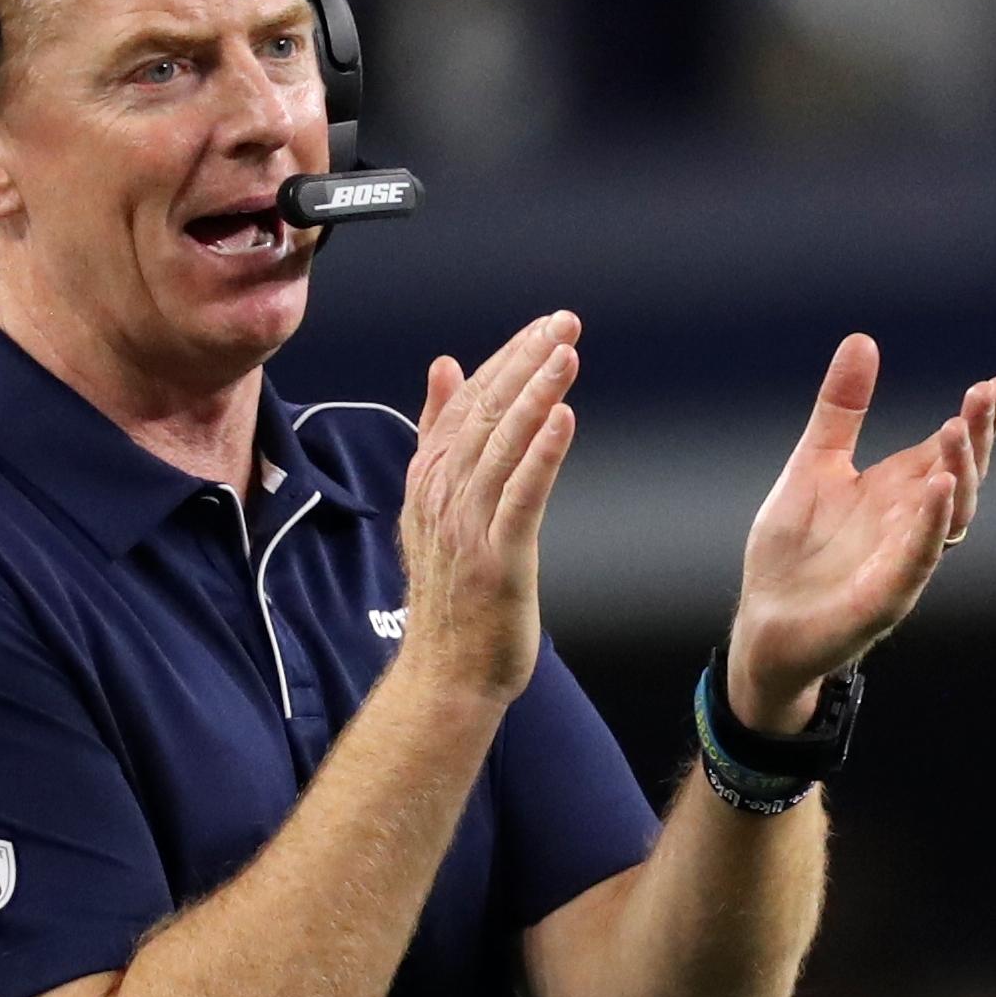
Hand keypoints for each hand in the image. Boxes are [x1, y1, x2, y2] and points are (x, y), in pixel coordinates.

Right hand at [397, 309, 579, 705]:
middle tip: (565, 322)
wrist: (446, 674)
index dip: (506, 360)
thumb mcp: (435, 504)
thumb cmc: (452, 594)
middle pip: (484, 415)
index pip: (466, 403)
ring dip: (534, 395)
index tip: (543, 326)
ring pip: (501, 447)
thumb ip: (437, 434)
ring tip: (566, 353)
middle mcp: (443, 496)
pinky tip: (563, 418)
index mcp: (429, 480)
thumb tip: (446, 366)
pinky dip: (541, 455)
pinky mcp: (498, 559)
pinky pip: (521, 496)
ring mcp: (467, 527)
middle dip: (525, 363)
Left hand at [727, 334, 995, 729]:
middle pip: (961, 476)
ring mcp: (903, 560)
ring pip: (949, 516)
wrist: (763, 624)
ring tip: (957, 431)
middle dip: (978, 437)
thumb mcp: (813, 466)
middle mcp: (910, 523)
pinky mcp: (886, 596)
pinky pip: (918, 558)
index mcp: (897, 491)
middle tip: (986, 396)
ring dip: (958, 473)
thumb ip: (840, 411)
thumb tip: (862, 339)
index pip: (949, 449)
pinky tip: (936, 491)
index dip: (977, 419)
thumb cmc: (792, 552)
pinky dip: (929, 525)